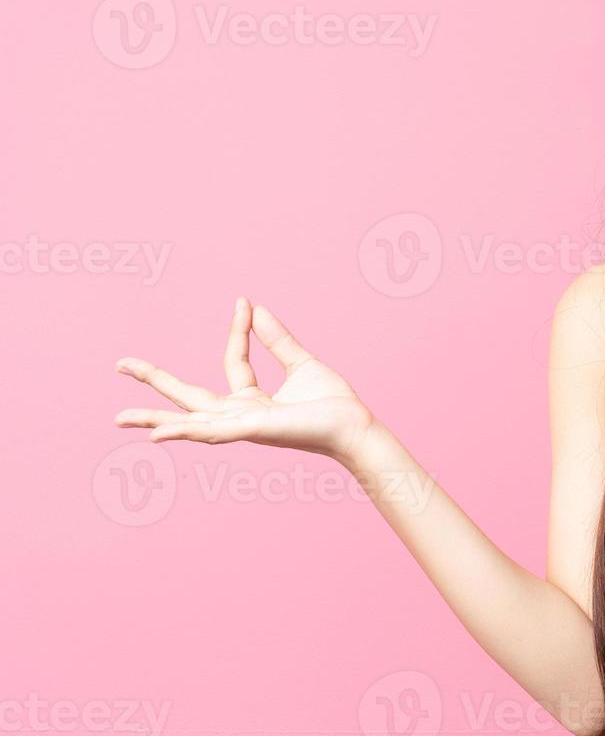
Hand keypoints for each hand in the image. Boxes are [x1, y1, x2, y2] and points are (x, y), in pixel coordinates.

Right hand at [114, 297, 376, 465]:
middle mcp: (240, 415)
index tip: (242, 302)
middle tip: (120, 364)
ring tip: (119, 418)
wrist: (354, 426)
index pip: (233, 361)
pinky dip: (183, 432)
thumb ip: (277, 340)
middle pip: (189, 398)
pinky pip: (211, 432)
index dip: (237, 330)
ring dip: (154, 418)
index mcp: (252, 400)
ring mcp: (242, 426)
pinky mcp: (251, 430)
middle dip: (155, 383)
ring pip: (190, 421)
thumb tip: (256, 308)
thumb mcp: (301, 363)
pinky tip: (156, 434)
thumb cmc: (332, 404)